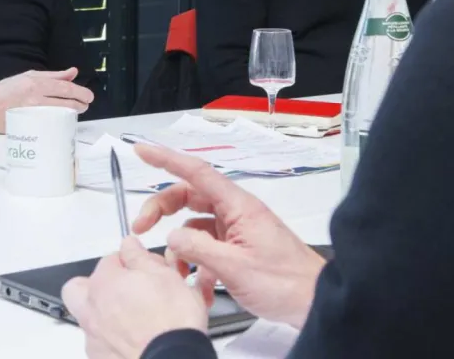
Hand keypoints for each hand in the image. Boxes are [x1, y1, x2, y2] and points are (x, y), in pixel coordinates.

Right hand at [0, 68, 93, 132]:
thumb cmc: (9, 89)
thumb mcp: (30, 76)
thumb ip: (54, 75)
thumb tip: (73, 72)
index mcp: (37, 83)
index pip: (65, 88)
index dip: (80, 92)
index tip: (89, 97)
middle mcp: (35, 98)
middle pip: (65, 103)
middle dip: (79, 105)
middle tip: (84, 106)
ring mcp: (32, 113)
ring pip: (59, 115)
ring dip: (71, 115)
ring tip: (76, 113)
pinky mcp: (28, 125)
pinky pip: (48, 126)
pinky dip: (58, 124)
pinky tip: (62, 122)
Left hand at [62, 236, 207, 358]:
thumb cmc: (171, 322)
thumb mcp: (166, 276)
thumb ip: (140, 257)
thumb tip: (129, 246)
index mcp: (105, 283)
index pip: (110, 259)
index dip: (130, 261)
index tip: (145, 268)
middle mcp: (92, 309)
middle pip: (78, 288)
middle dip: (97, 284)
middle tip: (123, 288)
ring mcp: (93, 338)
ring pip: (88, 317)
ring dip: (104, 312)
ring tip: (133, 316)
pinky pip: (99, 342)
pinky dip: (112, 338)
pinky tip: (134, 338)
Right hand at [133, 143, 325, 328]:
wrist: (313, 301)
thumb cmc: (285, 282)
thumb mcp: (234, 267)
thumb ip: (198, 249)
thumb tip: (171, 237)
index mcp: (238, 206)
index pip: (196, 172)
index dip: (166, 159)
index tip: (142, 151)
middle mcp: (236, 212)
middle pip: (188, 197)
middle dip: (161, 209)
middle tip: (140, 227)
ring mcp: (236, 230)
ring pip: (194, 225)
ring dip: (180, 247)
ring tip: (177, 271)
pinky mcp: (238, 248)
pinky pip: (206, 247)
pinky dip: (196, 265)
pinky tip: (199, 287)